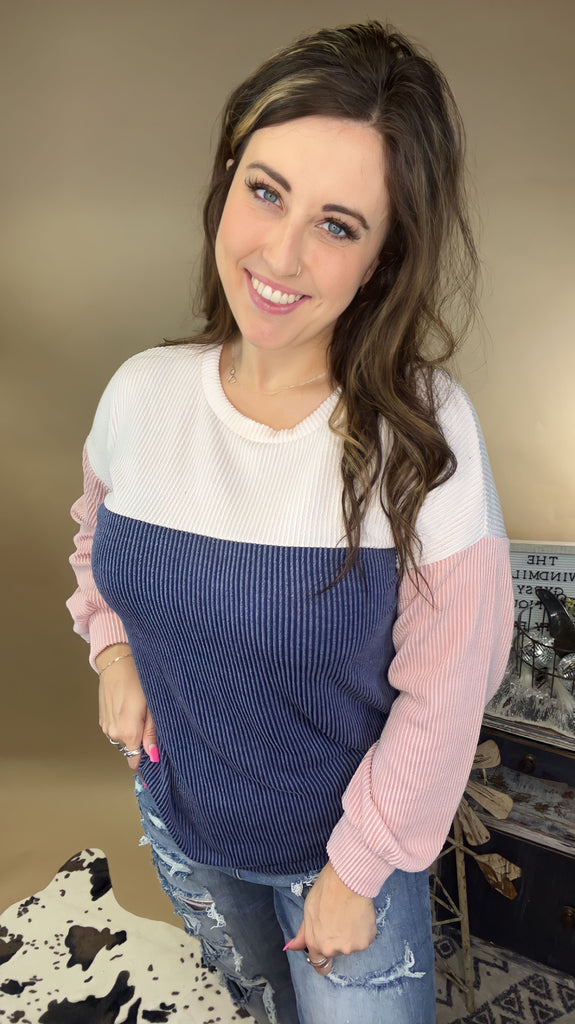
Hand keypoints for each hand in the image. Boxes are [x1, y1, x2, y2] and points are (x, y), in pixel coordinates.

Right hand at [97, 645, 156, 770]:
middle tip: (151, 723)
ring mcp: (105, 727)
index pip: (134, 762)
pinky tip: (130, 709)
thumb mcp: (153, 707)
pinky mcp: (102, 719)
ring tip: (140, 713)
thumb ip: (152, 734)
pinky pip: (116, 730)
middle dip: (141, 743)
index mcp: (127, 733)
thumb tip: (153, 756)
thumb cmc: (138, 681)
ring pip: (123, 740)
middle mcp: (113, 734)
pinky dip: (124, 725)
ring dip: (132, 733)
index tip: (155, 753)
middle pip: (130, 750)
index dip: (146, 759)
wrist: (116, 662)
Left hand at [287, 861, 375, 974]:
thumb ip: (303, 934)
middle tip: (339, 918)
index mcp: (316, 943)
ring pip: (351, 944)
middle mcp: (333, 949)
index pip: (320, 965)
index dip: (323, 958)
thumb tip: (292, 947)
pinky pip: (364, 939)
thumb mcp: (308, 910)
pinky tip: (359, 915)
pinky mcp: (366, 941)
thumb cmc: (325, 891)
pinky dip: (363, 930)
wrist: (348, 880)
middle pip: (336, 951)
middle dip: (337, 939)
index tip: (327, 951)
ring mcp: (351, 947)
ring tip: (350, 914)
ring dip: (351, 935)